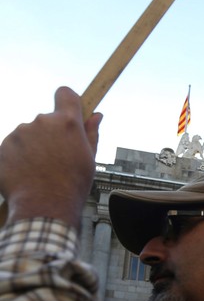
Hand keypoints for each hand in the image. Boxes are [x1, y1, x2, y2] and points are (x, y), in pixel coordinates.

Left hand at [0, 87, 101, 228]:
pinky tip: (26, 173)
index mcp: (67, 122)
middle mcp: (41, 122)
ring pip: (28, 134)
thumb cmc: (71, 184)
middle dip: (50, 134)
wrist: (44, 207)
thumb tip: (96, 116)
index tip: (68, 110)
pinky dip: (18, 157)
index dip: (67, 100)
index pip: (65, 93)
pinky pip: (12, 147)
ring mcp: (19, 133)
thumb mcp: (89, 158)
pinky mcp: (2, 147)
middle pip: (47, 120)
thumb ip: (91, 133)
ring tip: (39, 169)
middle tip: (56, 158)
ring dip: (33, 146)